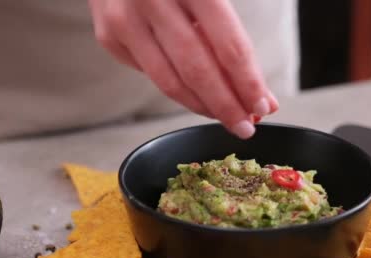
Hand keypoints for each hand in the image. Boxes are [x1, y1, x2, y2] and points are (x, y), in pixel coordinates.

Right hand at [87, 0, 278, 138]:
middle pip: (198, 71)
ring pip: (170, 82)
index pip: (228, 46)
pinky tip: (193, 93)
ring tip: (224, 118)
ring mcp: (125, 19)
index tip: (262, 107)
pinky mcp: (108, 34)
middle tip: (245, 126)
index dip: (248, 83)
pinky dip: (176, 88)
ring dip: (201, 107)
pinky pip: (150, 73)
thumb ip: (233, 38)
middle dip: (226, 106)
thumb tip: (260, 94)